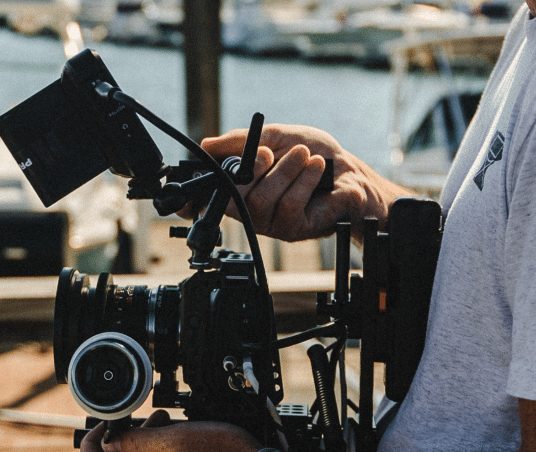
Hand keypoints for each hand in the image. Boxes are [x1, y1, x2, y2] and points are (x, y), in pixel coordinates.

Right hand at [202, 123, 414, 241]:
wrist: (351, 173)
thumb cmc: (314, 157)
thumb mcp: (275, 136)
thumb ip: (241, 141)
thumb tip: (206, 146)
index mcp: (240, 187)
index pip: (207, 200)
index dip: (192, 200)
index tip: (184, 196)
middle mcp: (250, 209)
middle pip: (233, 198)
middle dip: (250, 170)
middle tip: (267, 152)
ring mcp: (270, 223)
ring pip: (262, 201)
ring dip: (284, 172)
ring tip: (304, 155)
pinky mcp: (293, 230)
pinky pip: (288, 208)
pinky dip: (302, 182)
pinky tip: (315, 169)